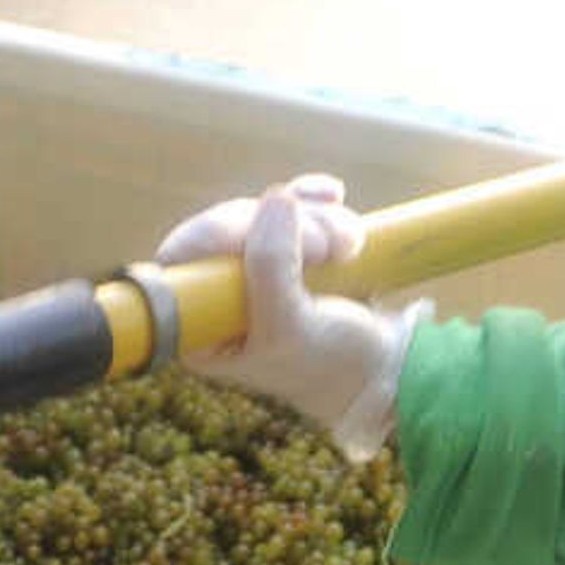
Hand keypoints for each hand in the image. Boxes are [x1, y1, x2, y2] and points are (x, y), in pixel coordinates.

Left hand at [152, 175, 424, 459]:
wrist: (383, 367)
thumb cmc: (329, 365)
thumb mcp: (290, 328)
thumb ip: (271, 269)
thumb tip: (275, 199)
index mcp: (201, 325)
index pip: (182, 255)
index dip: (221, 231)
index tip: (263, 232)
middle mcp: (220, 296)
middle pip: (229, 225)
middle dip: (284, 227)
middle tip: (327, 250)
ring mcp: (255, 269)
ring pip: (266, 212)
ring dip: (314, 219)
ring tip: (348, 247)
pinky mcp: (288, 250)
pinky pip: (291, 205)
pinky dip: (316, 201)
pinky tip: (334, 197)